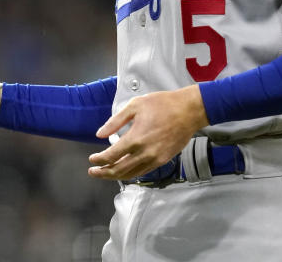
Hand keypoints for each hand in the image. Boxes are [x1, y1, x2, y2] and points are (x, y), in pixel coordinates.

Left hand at [88, 85, 209, 180]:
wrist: (189, 111)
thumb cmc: (163, 104)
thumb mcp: (135, 105)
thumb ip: (115, 121)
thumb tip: (100, 134)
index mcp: (135, 138)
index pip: (111, 156)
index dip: (99, 160)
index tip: (92, 160)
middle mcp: (144, 153)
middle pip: (119, 170)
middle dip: (103, 172)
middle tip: (93, 172)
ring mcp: (155, 159)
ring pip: (131, 174)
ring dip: (116, 176)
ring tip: (106, 173)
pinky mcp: (163, 160)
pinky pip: (143, 171)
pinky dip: (131, 173)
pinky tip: (125, 170)